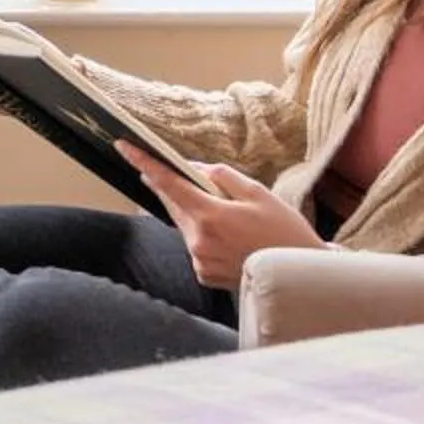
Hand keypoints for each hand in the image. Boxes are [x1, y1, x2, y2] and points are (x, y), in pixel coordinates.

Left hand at [119, 145, 329, 289]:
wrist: (298, 276)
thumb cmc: (283, 231)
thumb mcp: (258, 193)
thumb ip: (223, 177)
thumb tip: (197, 169)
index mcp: (210, 216)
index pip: (169, 183)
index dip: (145, 163)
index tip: (124, 147)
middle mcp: (198, 240)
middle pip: (173, 204)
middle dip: (168, 186)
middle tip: (159, 169)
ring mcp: (199, 260)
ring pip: (184, 225)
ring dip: (191, 211)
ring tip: (220, 209)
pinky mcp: (203, 274)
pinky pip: (195, 245)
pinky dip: (202, 234)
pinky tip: (227, 235)